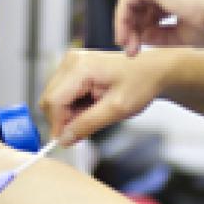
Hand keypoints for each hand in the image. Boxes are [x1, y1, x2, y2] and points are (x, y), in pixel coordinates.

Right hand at [40, 49, 164, 144]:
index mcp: (80, 67)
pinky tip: (92, 107)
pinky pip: (63, 95)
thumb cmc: (140, 83)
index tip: (68, 141)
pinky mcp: (74, 69)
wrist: (153, 71)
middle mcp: (71, 62)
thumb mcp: (116, 109)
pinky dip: (73, 107)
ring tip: (95, 114)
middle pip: (50, 100)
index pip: (53, 101)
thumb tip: (64, 138)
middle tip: (87, 129)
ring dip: (70, 114)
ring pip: (55, 99)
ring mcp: (71, 64)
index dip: (58, 125)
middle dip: (64, 119)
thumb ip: (87, 124)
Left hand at [114, 0, 203, 54]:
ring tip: (130, 49)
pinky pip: (126, 1)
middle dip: (134, 28)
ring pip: (131, 2)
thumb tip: (141, 36)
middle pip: (140, 3)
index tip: (142, 46)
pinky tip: (125, 38)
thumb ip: (161, 34)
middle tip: (132, 51)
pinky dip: (122, 20)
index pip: (153, 5)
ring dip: (127, 27)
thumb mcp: (183, 32)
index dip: (146, 26)